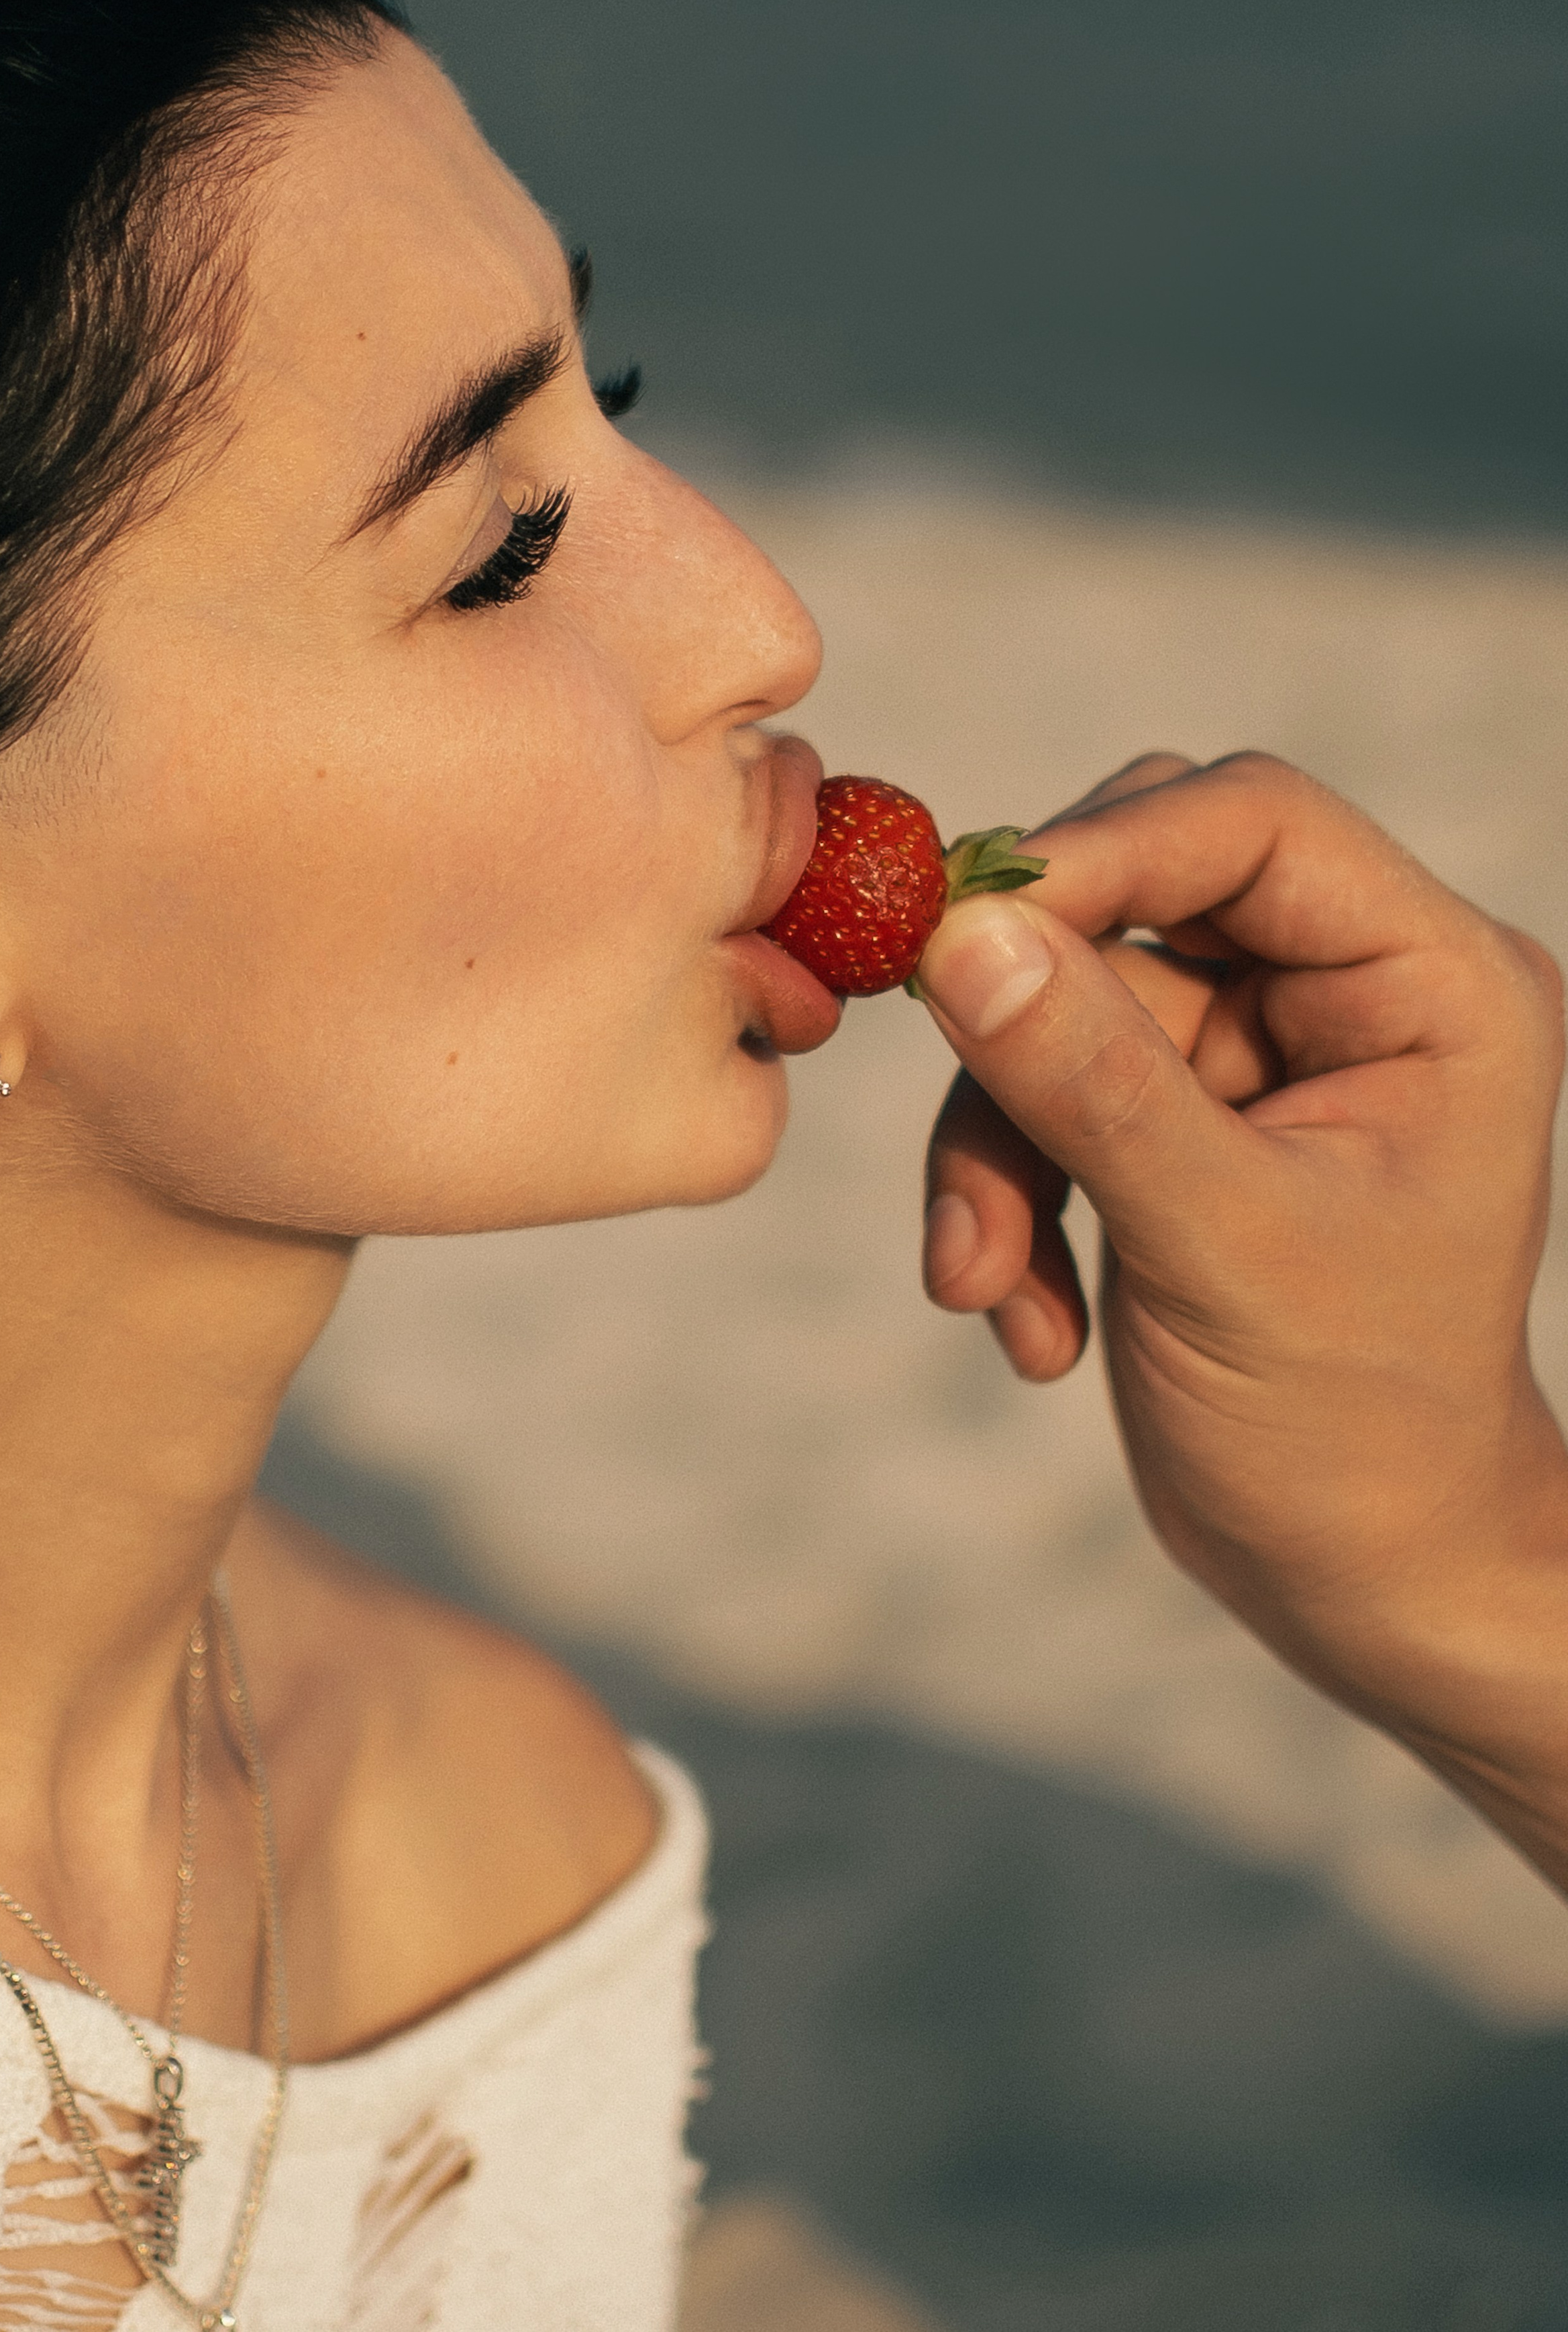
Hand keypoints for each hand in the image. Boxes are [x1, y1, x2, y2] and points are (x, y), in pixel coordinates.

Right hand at [915, 752, 1567, 1881]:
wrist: (1357, 1571)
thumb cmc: (1349, 1428)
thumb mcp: (1223, 1250)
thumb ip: (1093, 1084)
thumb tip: (959, 933)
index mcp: (1435, 985)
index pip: (1254, 822)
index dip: (1101, 854)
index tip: (958, 932)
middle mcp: (1353, 990)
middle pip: (1137, 891)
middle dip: (1029, 1023)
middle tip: (964, 1111)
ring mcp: (1259, 1052)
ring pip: (1060, 1001)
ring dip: (999, 1147)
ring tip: (984, 1282)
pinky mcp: (1179, 1116)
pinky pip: (1041, 1088)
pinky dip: (1007, 1196)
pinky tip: (1027, 1324)